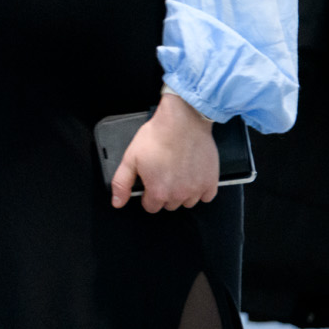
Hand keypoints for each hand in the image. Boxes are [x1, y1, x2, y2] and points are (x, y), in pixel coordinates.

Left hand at [111, 93, 217, 212]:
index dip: (147, 194)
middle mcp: (179, 195)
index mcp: (158, 192)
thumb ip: (121, 183)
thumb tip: (117, 202)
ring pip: (187, 202)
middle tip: (162, 174)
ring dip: (182, 192)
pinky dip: (200, 189)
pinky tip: (192, 175)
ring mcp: (197, 189)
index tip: (150, 182)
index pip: (151, 207)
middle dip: (164, 193)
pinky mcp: (211, 182)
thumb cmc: (157, 137)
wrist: (182, 122)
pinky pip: (206, 196)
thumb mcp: (130, 158)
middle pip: (169, 204)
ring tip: (177, 173)